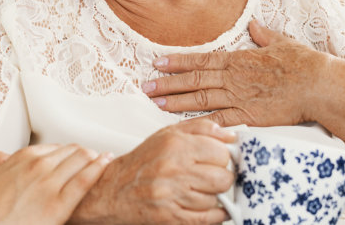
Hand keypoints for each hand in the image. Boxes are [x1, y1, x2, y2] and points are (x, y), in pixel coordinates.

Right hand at [0, 145, 110, 224]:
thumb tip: (5, 157)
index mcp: (21, 158)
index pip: (54, 148)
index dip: (67, 152)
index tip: (75, 155)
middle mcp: (37, 166)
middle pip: (71, 151)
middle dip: (84, 153)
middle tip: (95, 156)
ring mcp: (49, 184)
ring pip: (81, 160)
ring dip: (95, 157)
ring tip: (105, 158)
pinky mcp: (58, 205)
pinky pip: (85, 181)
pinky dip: (99, 169)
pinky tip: (107, 163)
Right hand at [69, 119, 235, 224]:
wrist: (113, 190)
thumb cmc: (143, 161)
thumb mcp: (168, 135)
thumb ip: (201, 129)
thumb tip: (231, 136)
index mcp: (175, 145)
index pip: (221, 152)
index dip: (223, 157)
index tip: (217, 160)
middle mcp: (173, 169)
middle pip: (223, 178)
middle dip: (223, 178)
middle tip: (213, 177)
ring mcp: (172, 195)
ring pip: (216, 199)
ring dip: (214, 197)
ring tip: (202, 191)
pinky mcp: (170, 217)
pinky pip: (207, 219)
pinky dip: (214, 215)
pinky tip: (210, 208)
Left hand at [145, 20, 334, 126]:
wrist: (319, 86)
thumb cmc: (304, 64)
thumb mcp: (282, 43)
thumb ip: (264, 35)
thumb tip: (254, 25)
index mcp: (239, 59)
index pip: (201, 59)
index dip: (177, 62)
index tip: (157, 63)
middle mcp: (234, 77)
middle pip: (194, 80)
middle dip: (167, 82)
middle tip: (145, 86)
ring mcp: (239, 97)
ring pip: (200, 99)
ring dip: (176, 101)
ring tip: (155, 102)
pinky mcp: (248, 116)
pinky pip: (219, 120)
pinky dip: (200, 123)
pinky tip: (183, 126)